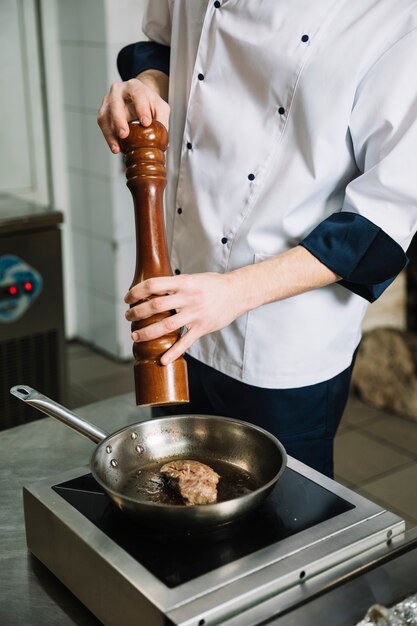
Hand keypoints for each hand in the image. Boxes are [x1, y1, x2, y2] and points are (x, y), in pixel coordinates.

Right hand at [97, 72, 169, 153]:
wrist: (138, 99)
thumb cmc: (148, 103)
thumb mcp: (160, 108)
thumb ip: (162, 121)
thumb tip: (161, 141)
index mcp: (135, 86)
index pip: (137, 94)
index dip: (141, 109)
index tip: (146, 123)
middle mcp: (118, 91)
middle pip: (116, 103)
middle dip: (119, 120)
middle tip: (124, 135)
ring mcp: (108, 101)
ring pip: (105, 115)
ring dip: (110, 133)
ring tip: (117, 147)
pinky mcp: (104, 112)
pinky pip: (103, 125)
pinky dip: (108, 137)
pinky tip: (115, 147)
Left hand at [124, 273, 244, 363]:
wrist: (238, 292)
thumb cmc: (214, 284)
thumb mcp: (193, 278)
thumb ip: (175, 285)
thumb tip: (152, 290)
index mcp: (184, 282)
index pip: (153, 284)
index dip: (137, 291)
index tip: (127, 298)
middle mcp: (188, 297)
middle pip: (155, 306)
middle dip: (137, 313)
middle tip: (128, 317)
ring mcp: (195, 314)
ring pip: (166, 326)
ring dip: (147, 332)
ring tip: (136, 336)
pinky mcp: (203, 327)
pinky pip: (186, 342)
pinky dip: (173, 352)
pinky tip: (163, 360)